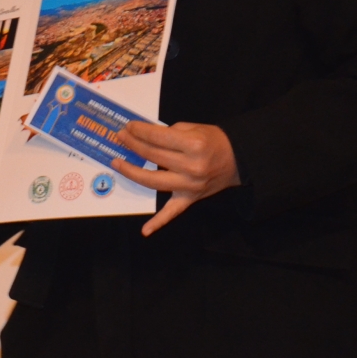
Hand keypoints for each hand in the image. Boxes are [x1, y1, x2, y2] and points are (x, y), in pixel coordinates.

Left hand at [111, 121, 240, 235]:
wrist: (239, 160)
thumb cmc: (214, 141)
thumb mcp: (194, 128)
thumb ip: (168, 133)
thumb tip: (143, 135)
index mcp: (194, 146)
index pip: (158, 138)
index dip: (139, 131)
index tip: (127, 127)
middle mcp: (191, 167)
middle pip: (153, 156)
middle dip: (133, 145)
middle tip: (120, 137)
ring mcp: (190, 186)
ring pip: (153, 181)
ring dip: (132, 172)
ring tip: (117, 163)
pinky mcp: (190, 199)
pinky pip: (173, 212)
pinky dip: (158, 222)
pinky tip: (145, 230)